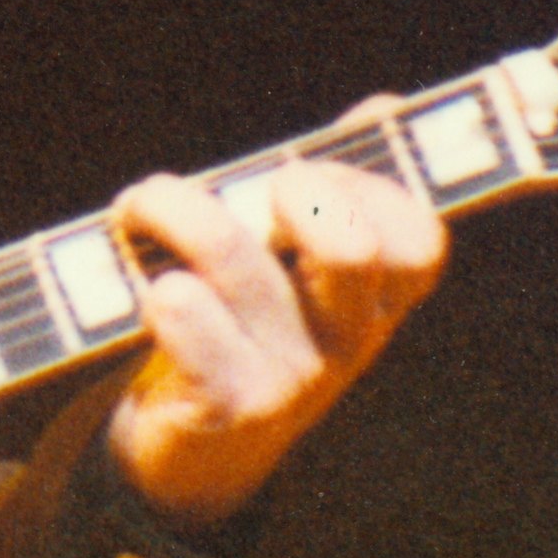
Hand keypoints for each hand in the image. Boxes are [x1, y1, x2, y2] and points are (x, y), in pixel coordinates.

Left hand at [101, 120, 445, 529]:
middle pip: (350, 250)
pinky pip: (188, 318)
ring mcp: (291, 378)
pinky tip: (149, 292)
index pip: (417, 241)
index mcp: (375, 300)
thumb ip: (338, 187)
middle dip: (291, 193)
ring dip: (173, 209)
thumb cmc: (244, 327)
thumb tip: (389, 107)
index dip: (366, 187)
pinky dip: (160, 291)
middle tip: (250, 188)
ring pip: (238, 262)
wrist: (188, 451)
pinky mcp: (226, 406)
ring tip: (140, 205)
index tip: (305, 166)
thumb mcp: (300, 263)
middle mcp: (346, 341)